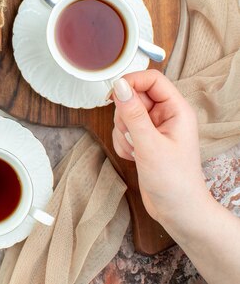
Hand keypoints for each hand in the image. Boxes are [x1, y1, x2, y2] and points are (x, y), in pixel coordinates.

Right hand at [111, 70, 208, 223]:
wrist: (178, 211)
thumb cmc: (174, 181)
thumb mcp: (149, 144)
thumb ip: (132, 113)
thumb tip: (119, 86)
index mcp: (177, 110)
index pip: (152, 79)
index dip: (131, 82)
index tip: (113, 95)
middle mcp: (166, 116)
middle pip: (134, 97)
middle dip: (125, 116)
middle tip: (132, 135)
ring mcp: (155, 128)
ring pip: (125, 115)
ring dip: (122, 133)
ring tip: (136, 151)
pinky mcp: (145, 140)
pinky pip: (123, 131)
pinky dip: (122, 143)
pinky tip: (134, 157)